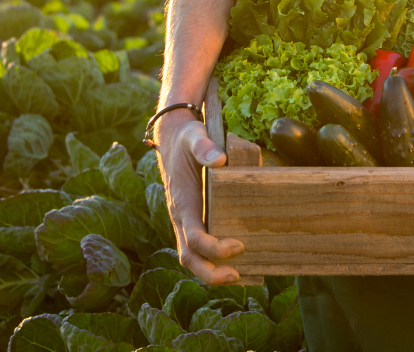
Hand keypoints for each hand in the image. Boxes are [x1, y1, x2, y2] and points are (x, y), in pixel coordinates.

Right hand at [155, 112, 243, 284]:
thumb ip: (204, 147)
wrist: (173, 138)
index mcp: (183, 202)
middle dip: (210, 273)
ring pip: (193, 256)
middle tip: (237, 276)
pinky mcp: (194, 219)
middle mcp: (182, 217)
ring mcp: (186, 221)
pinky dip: (214, 260)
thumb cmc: (187, 139)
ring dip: (212, 272)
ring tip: (240, 276)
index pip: (193, 237)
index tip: (238, 245)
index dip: (213, 249)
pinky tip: (238, 262)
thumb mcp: (194, 136)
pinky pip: (200, 247)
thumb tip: (219, 160)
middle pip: (189, 257)